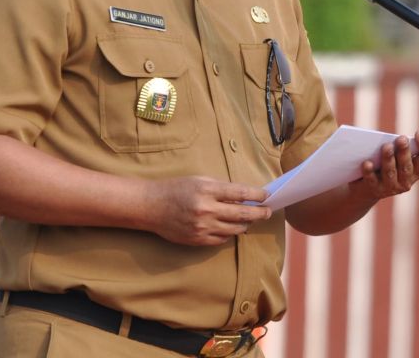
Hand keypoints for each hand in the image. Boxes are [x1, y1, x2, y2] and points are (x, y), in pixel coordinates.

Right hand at [146, 176, 270, 245]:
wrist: (151, 206)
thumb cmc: (175, 189)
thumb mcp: (198, 180)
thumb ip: (220, 188)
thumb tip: (243, 195)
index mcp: (207, 190)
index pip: (240, 193)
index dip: (257, 195)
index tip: (266, 196)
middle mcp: (206, 209)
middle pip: (242, 214)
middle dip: (259, 213)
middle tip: (268, 212)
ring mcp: (202, 227)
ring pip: (235, 229)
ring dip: (246, 225)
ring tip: (250, 220)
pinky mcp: (198, 240)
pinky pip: (222, 240)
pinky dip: (229, 234)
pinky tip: (231, 228)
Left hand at [353, 129, 418, 199]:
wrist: (367, 187)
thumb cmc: (385, 163)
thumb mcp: (395, 156)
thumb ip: (398, 147)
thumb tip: (398, 137)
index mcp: (416, 171)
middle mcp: (406, 182)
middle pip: (407, 167)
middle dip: (404, 152)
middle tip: (402, 139)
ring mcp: (390, 188)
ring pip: (390, 173)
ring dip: (389, 159)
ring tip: (386, 146)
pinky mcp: (374, 190)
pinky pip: (372, 180)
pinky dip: (369, 171)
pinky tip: (367, 162)